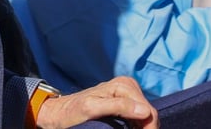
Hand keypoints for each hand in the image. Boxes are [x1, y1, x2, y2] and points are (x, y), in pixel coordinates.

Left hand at [36, 76, 157, 128]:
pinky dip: (137, 127)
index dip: (148, 128)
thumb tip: (144, 111)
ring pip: (146, 117)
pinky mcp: (125, 105)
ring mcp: (128, 96)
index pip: (148, 111)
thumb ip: (118, 107)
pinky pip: (140, 118)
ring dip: (142, 127)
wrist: (61, 113)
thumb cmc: (73, 111)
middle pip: (149, 114)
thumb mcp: (92, 108)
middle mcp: (128, 87)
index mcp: (123, 85)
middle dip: (146, 128)